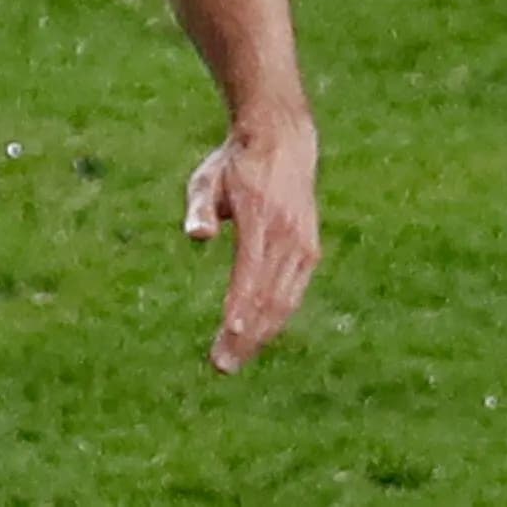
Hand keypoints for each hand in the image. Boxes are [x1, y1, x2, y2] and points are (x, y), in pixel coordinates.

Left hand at [184, 117, 320, 372]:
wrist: (282, 141)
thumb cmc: (234, 163)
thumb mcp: (206, 178)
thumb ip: (199, 208)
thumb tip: (196, 236)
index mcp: (262, 220)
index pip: (251, 275)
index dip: (240, 310)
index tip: (227, 338)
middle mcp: (289, 237)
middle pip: (269, 298)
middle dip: (247, 336)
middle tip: (221, 366)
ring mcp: (304, 245)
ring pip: (284, 301)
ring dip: (261, 334)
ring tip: (234, 358)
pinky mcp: (310, 250)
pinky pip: (293, 292)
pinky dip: (276, 316)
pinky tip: (258, 335)